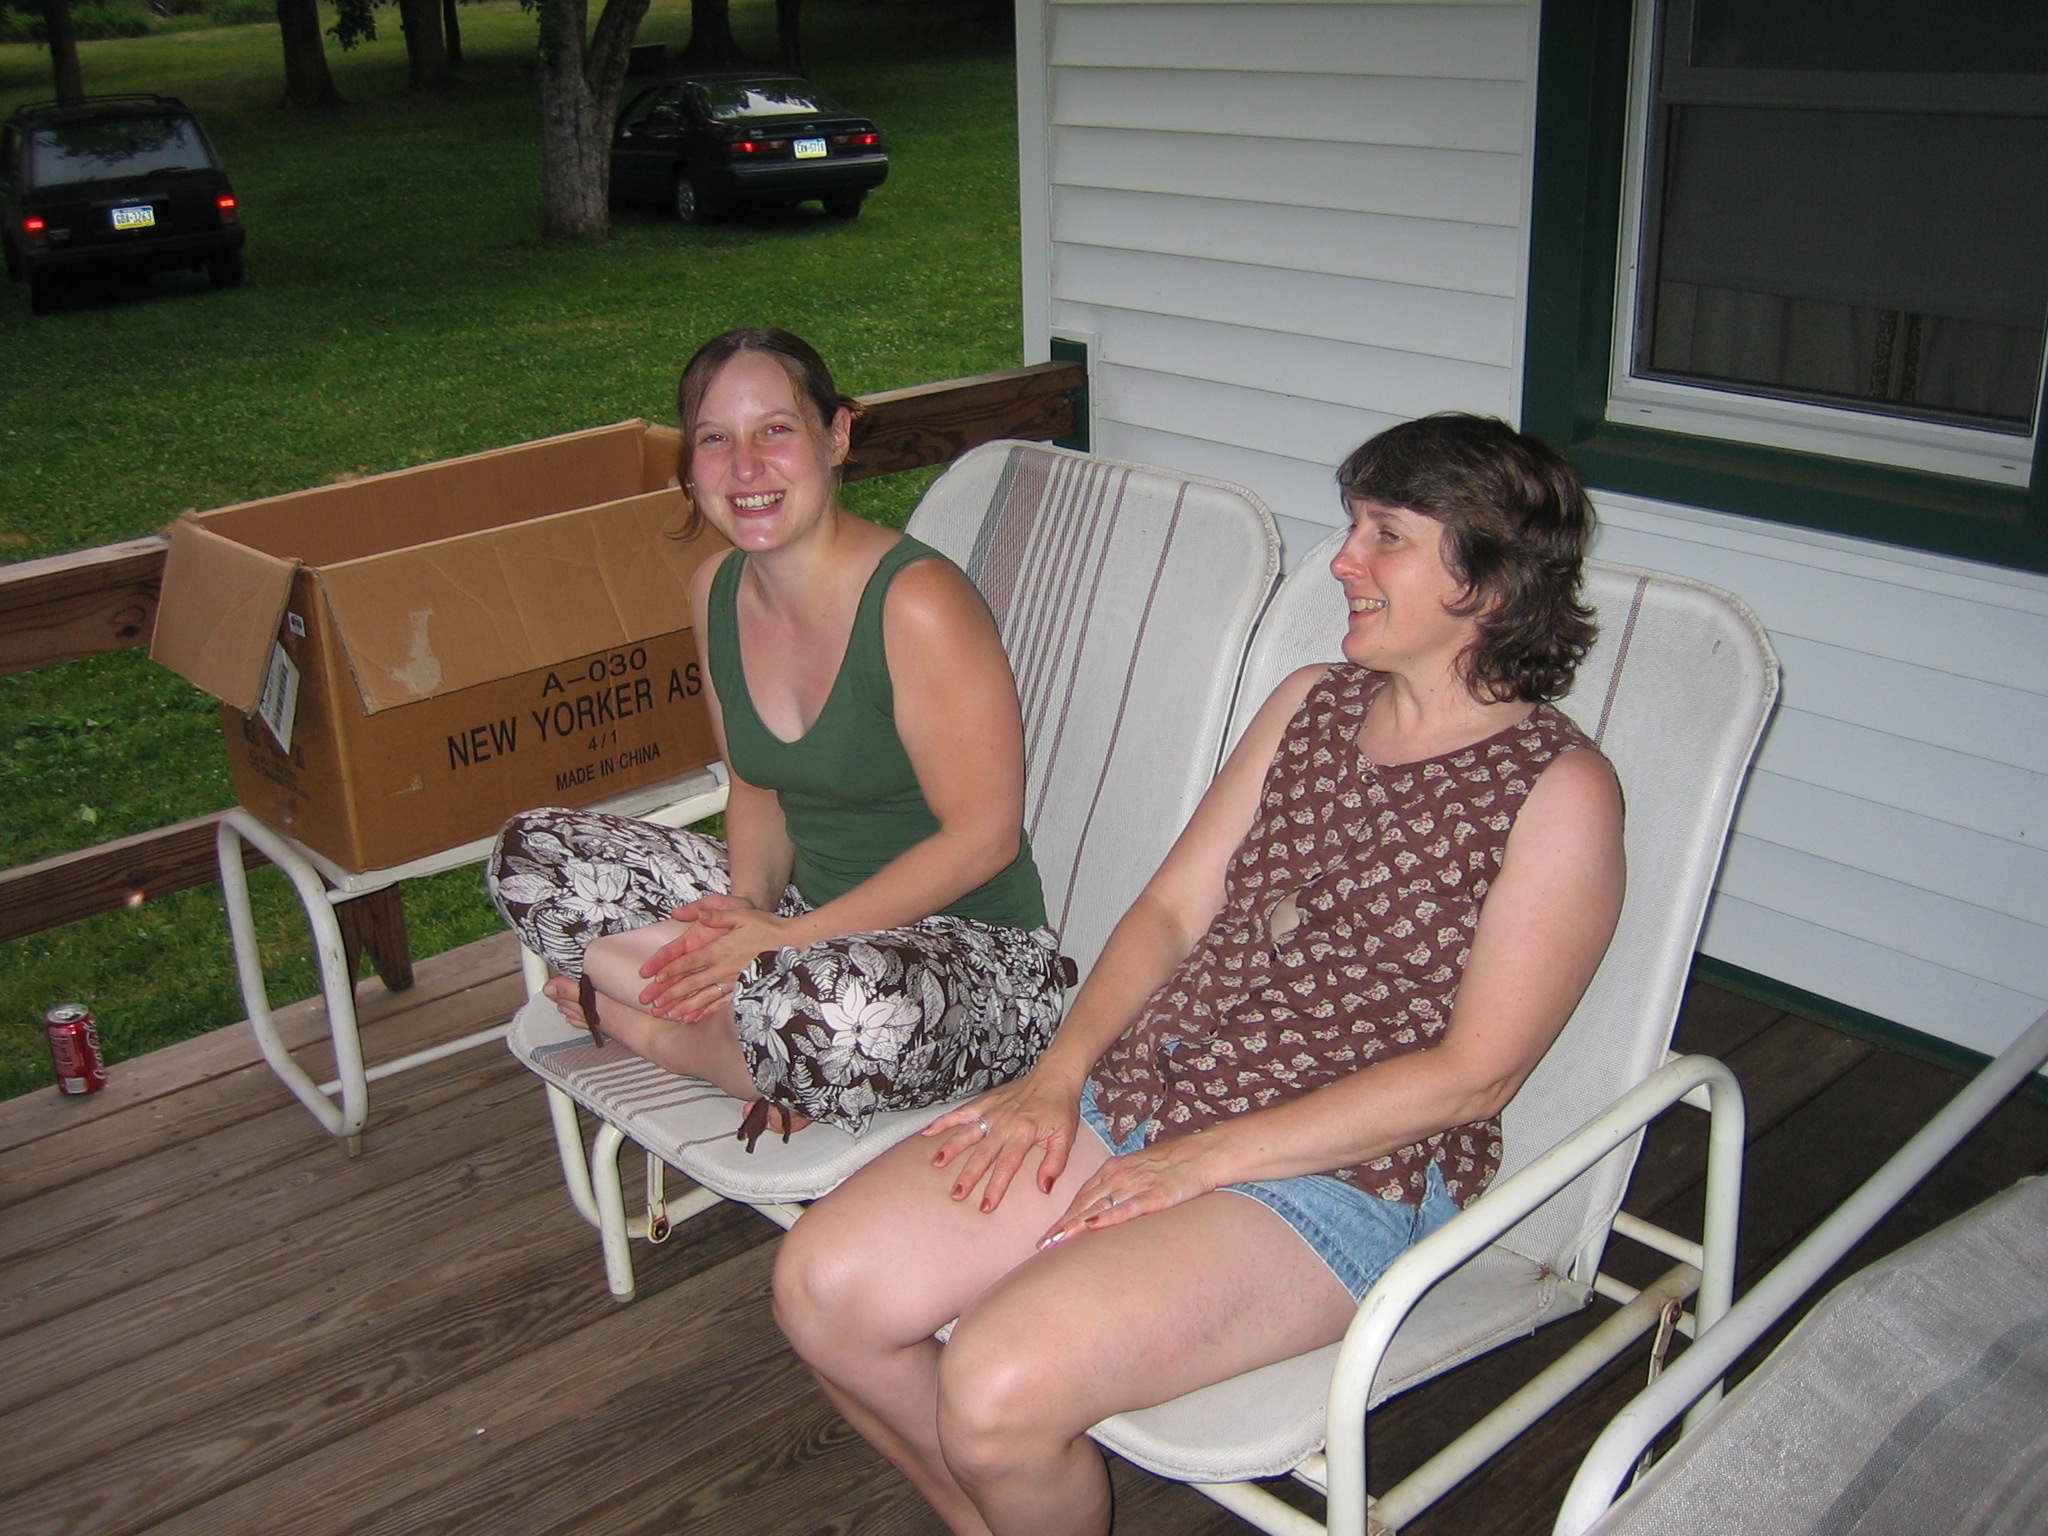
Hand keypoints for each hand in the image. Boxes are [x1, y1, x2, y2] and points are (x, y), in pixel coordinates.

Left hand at [636, 896, 793, 1020]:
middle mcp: (725, 968)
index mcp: (721, 950)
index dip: (671, 970)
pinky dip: (705, 1012)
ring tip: (666, 1015)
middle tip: (651, 1004)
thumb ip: (716, 915)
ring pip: (704, 998)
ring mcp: (734, 981)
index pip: (690, 962)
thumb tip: (696, 914)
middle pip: (692, 984)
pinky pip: (721, 1003)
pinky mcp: (744, 989)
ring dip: (684, 1007)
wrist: (792, 941)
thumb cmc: (765, 925)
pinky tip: (692, 1019)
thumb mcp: (740, 913)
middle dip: (670, 995)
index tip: (655, 979)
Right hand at [922, 1069, 1084, 1213]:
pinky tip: (928, 1132)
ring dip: (951, 1148)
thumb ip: (1055, 1163)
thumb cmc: (1060, 1108)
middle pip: (983, 1153)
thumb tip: (1044, 1187)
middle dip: (969, 1176)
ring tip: (936, 1165)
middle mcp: (1005, 1122)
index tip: (986, 1206)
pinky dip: (944, 1121)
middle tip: (956, 1195)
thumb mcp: (1066, 1137)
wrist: (1055, 1075)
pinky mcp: (985, 1102)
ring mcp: (992, 1111)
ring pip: (967, 1132)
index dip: (996, 1187)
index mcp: (1024, 1133)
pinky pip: (961, 1112)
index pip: (1007, 1165)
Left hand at [1036, 1139, 1218, 1249]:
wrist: (1201, 1153)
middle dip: (1062, 1225)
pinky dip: (1108, 1217)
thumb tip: (1102, 1211)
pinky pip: (1127, 1207)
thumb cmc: (1171, 1164)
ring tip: (1057, 1242)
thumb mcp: (1138, 1171)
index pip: (1082, 1196)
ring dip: (1075, 1225)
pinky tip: (1093, 1226)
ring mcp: (1135, 1184)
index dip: (1064, 1216)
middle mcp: (1119, 1176)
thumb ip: (1119, 1188)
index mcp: (1113, 1169)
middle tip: (1043, 1245)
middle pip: (1084, 1203)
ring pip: (1099, 1206)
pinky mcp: (1154, 1195)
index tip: (1049, 1235)